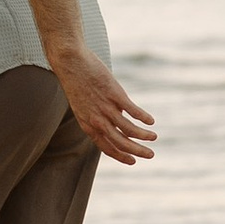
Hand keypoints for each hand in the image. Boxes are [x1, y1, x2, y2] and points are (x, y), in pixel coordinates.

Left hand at [52, 44, 156, 166]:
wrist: (70, 62)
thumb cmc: (76, 81)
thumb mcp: (83, 105)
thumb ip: (100, 115)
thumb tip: (120, 118)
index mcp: (88, 125)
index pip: (106, 147)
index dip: (121, 156)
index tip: (132, 161)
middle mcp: (97, 120)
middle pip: (121, 142)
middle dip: (137, 151)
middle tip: (150, 155)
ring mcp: (106, 108)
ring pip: (129, 129)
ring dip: (144, 136)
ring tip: (154, 137)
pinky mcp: (114, 94)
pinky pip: (132, 111)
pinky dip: (143, 118)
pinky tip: (150, 121)